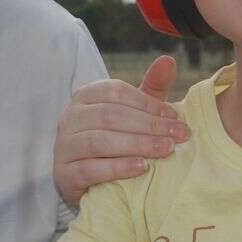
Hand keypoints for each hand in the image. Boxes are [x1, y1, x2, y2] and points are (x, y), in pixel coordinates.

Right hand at [54, 55, 187, 205]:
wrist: (88, 181)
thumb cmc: (115, 140)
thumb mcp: (134, 113)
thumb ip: (151, 89)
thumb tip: (168, 60)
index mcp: (86, 96)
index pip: (116, 92)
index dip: (147, 103)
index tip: (175, 117)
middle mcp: (70, 117)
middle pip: (110, 115)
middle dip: (149, 125)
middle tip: (178, 136)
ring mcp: (63, 146)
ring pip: (100, 141)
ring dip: (137, 144)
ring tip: (165, 150)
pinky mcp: (63, 174)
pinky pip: (90, 169)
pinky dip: (118, 168)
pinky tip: (141, 168)